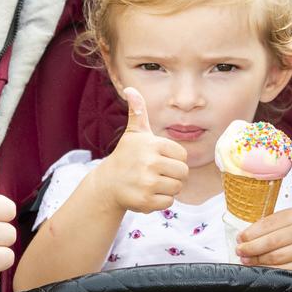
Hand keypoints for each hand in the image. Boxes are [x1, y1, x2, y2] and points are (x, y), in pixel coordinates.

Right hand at [97, 87, 187, 212]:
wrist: (107, 183)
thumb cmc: (126, 156)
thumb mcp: (134, 132)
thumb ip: (138, 111)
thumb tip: (130, 89)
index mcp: (152, 144)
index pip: (182, 155)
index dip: (174, 159)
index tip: (159, 159)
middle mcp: (150, 163)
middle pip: (183, 173)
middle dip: (174, 175)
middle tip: (157, 173)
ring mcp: (147, 183)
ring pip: (177, 188)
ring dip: (167, 188)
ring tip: (152, 182)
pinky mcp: (145, 201)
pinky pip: (169, 202)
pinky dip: (161, 201)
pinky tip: (147, 194)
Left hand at [237, 208, 291, 271]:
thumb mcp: (281, 227)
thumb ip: (264, 229)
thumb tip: (242, 239)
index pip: (268, 223)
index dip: (250, 232)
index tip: (240, 239)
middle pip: (271, 241)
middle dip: (251, 247)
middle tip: (239, 251)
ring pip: (275, 256)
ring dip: (257, 260)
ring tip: (246, 260)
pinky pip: (281, 270)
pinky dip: (267, 270)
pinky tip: (259, 269)